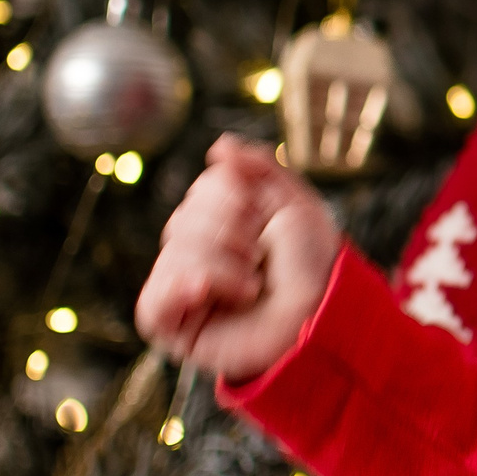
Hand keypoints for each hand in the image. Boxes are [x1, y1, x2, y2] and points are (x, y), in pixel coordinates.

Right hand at [134, 135, 341, 381]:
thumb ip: (257, 168)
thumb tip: (220, 146)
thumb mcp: (294, 202)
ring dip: (221, 264)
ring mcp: (186, 291)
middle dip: (229, 231)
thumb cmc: (314, 265)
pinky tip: (205, 290)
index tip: (264, 217)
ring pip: (172, 255)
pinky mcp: (177, 328)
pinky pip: (152, 302)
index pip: (201, 191)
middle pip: (182, 220)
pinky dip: (180, 288)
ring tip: (253, 286)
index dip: (232, 197)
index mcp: (224, 224)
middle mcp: (201, 254)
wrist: (324, 315)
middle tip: (260, 255)